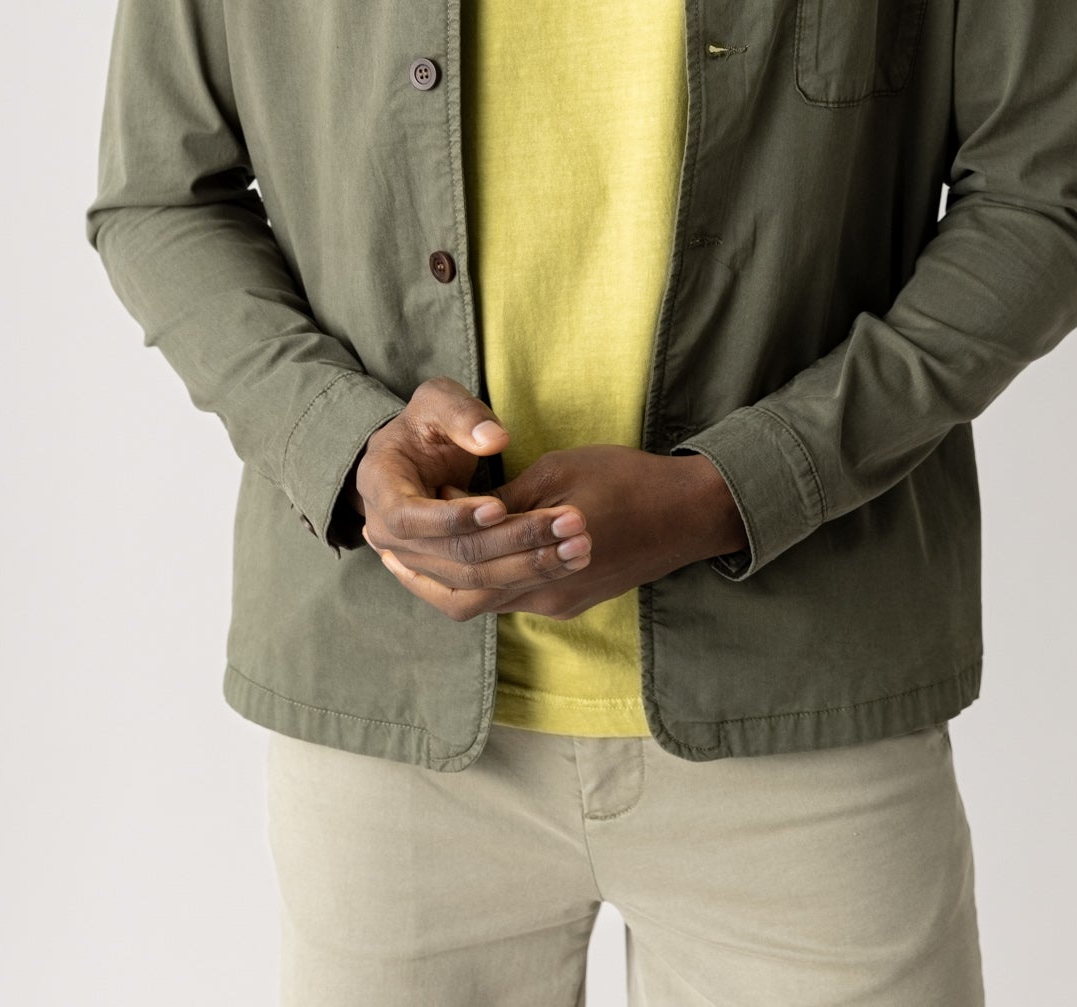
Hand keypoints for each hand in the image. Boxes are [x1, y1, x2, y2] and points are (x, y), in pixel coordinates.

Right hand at [352, 377, 593, 614]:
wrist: (415, 457)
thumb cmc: (427, 423)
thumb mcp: (437, 401)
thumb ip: (462, 415)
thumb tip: (494, 441)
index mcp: (380, 490)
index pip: (412, 519)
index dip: (455, 517)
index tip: (501, 506)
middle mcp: (388, 537)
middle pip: (454, 555)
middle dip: (515, 540)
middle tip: (571, 521)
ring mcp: (413, 565)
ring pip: (473, 583)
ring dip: (528, 567)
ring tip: (578, 545)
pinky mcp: (440, 581)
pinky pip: (480, 595)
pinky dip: (522, 582)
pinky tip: (563, 563)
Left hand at [370, 443, 745, 622]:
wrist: (688, 512)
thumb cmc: (625, 479)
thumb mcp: (559, 471)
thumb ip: (512, 500)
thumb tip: (469, 511)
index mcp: (540, 561)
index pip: (465, 571)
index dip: (426, 555)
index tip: (397, 531)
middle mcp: (547, 595)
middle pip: (469, 600)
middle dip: (425, 576)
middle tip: (388, 552)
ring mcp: (562, 602)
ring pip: (490, 604)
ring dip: (452, 582)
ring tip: (414, 557)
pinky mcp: (574, 600)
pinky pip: (515, 598)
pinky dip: (484, 582)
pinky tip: (469, 558)